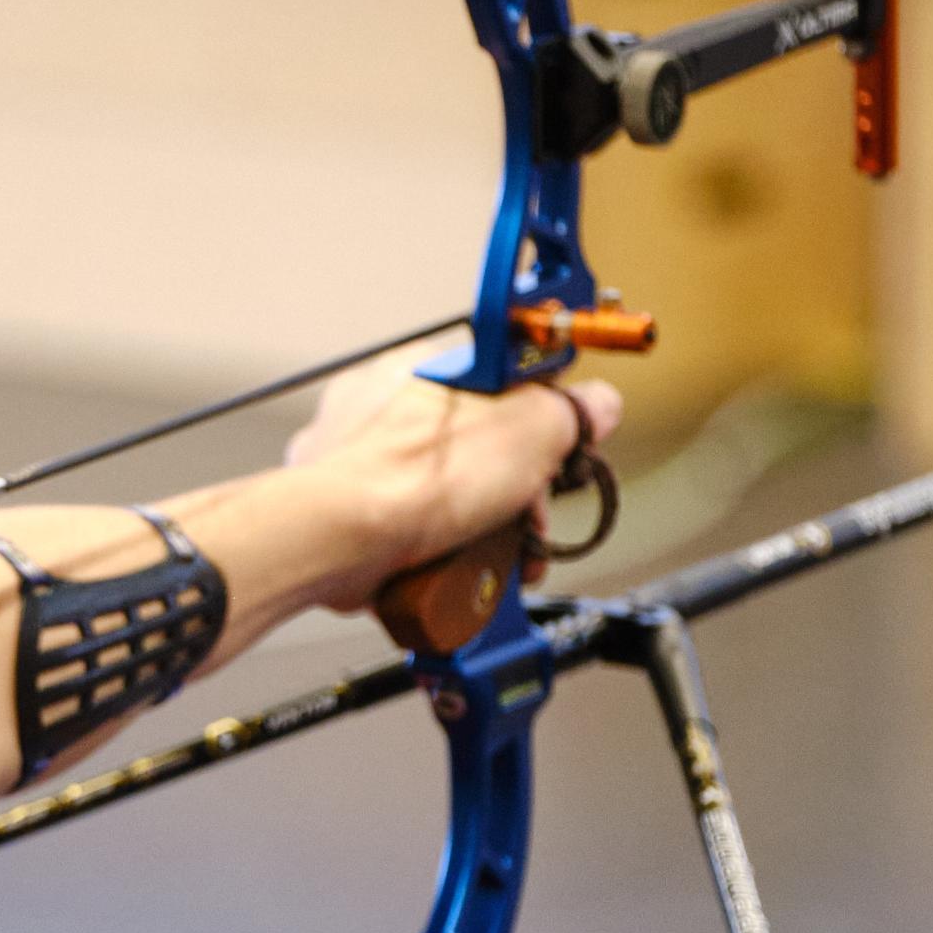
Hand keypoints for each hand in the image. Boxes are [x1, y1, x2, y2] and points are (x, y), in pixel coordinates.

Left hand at [281, 346, 624, 611]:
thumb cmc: (411, 477)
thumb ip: (571, 411)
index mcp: (429, 365)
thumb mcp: (530, 429)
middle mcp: (384, 403)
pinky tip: (455, 567)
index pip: (506, 381)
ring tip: (499, 555)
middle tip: (532, 520)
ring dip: (481, 526)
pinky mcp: (343, 510)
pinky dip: (435, 550)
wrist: (336, 538)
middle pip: (476, 442)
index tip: (559, 457)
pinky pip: (406, 526)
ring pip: (442, 489)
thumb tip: (596, 406)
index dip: (544, 423)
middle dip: (515, 489)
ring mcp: (356, 458)